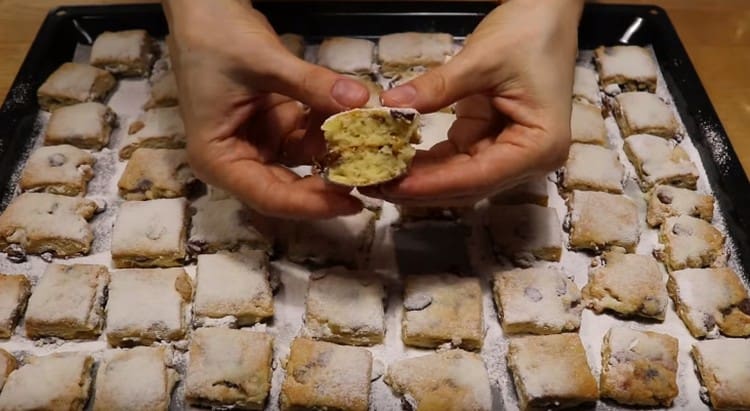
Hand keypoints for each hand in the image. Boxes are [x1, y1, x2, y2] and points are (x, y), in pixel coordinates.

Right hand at [164, 0, 369, 218]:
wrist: (205, 8)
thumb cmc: (217, 36)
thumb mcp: (265, 61)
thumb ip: (312, 84)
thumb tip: (361, 100)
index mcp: (218, 158)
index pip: (268, 196)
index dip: (311, 204)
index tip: (351, 203)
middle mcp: (236, 160)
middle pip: (288, 188)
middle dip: (330, 181)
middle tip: (372, 175)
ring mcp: (257, 143)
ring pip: (304, 161)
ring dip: (336, 150)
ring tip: (370, 139)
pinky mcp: (274, 127)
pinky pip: (308, 137)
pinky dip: (330, 127)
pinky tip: (354, 115)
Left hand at [364, 0, 582, 206]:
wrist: (545, 16)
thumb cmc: (527, 33)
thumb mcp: (481, 59)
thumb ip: (437, 87)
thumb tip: (390, 106)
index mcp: (538, 146)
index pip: (479, 177)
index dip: (433, 184)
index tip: (393, 184)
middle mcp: (528, 161)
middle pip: (467, 187)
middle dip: (420, 188)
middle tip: (373, 185)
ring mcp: (509, 154)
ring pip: (457, 179)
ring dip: (419, 179)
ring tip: (376, 176)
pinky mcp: (489, 142)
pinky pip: (454, 160)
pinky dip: (425, 162)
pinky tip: (393, 159)